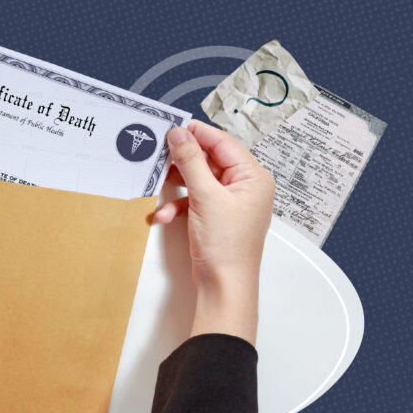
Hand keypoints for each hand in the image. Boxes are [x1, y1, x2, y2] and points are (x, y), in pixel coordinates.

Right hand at [154, 121, 274, 345]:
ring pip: (199, 180)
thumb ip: (191, 162)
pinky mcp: (216, 217)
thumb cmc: (227, 247)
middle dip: (183, 161)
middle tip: (160, 153)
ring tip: (159, 183)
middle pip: (210, 160)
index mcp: (253, 177)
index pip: (223, 144)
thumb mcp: (205, 196)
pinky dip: (179, 205)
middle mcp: (245, 187)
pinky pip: (195, 200)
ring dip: (177, 185)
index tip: (174, 126)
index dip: (197, 134)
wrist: (225, 286)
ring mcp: (230, 203)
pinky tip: (166, 215)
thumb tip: (179, 134)